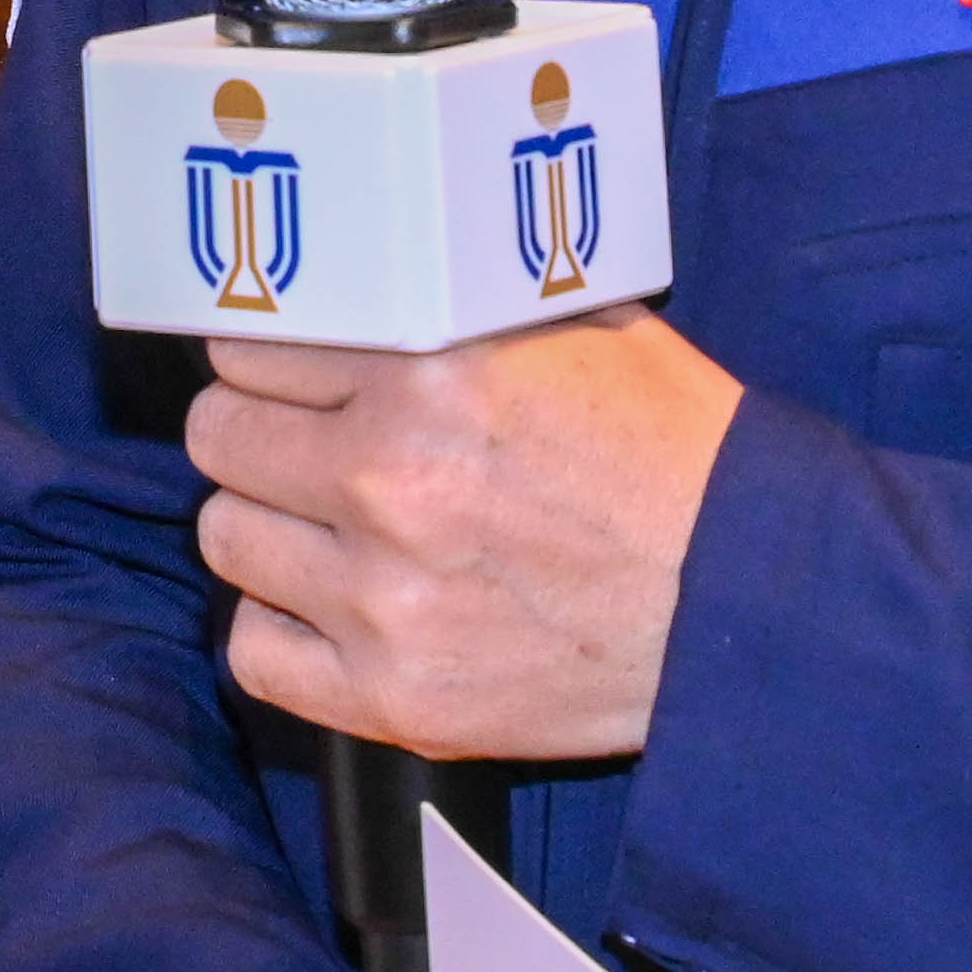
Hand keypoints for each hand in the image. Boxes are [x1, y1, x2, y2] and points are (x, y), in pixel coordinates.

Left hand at [190, 305, 741, 764]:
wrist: (752, 601)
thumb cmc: (675, 458)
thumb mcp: (577, 329)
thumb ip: (456, 302)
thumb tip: (360, 274)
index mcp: (430, 371)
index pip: (250, 344)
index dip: (272, 356)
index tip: (294, 374)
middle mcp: (391, 479)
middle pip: (220, 435)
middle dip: (260, 433)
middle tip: (309, 447)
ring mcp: (386, 596)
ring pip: (226, 536)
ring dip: (270, 527)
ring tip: (334, 529)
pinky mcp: (397, 697)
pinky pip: (254, 652)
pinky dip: (284, 630)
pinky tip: (337, 607)